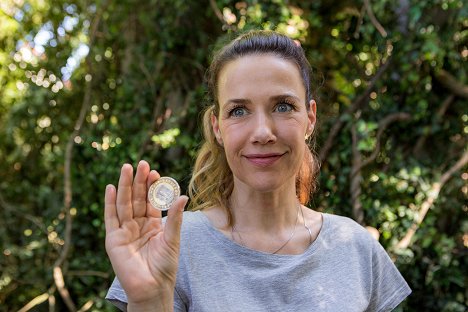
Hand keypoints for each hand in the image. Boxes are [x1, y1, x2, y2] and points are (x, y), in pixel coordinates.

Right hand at [104, 160, 187, 307]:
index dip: (153, 187)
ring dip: (125, 186)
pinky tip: (111, 188)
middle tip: (142, 164)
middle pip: (137, 198)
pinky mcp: (113, 239)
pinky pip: (111, 218)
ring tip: (127, 168)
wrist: (152, 287)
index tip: (155, 172)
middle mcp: (137, 225)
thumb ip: (175, 218)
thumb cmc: (165, 266)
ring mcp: (124, 231)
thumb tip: (183, 196)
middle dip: (139, 181)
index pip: (151, 201)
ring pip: (124, 204)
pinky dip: (110, 203)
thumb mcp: (172, 239)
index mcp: (153, 224)